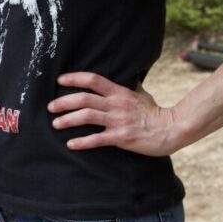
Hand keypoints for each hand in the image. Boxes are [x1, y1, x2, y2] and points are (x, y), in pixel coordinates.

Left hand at [48, 72, 182, 155]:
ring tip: (55, 124)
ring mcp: (118, 121)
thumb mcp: (142, 94)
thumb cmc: (156, 112)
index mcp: (120, 92)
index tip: (59, 80)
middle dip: (63, 102)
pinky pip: (97, 139)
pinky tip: (71, 144)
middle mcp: (116, 104)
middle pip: (84, 99)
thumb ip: (129, 87)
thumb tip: (126, 77)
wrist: (172, 129)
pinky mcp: (122, 137)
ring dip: (68, 120)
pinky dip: (82, 142)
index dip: (75, 78)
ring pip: (87, 117)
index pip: (93, 80)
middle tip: (50, 107)